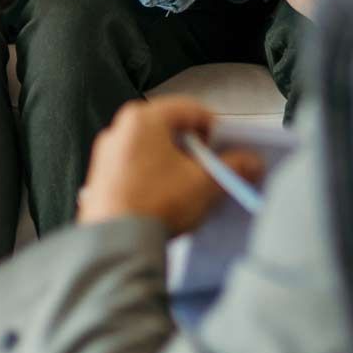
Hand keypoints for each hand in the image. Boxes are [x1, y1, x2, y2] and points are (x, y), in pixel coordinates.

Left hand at [77, 96, 267, 235]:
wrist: (119, 243)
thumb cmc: (155, 206)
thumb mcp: (204, 184)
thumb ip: (232, 167)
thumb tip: (251, 162)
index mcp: (144, 118)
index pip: (191, 110)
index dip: (215, 129)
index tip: (224, 149)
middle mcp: (120, 128)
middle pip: (169, 128)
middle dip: (193, 148)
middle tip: (208, 169)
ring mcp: (107, 152)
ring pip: (151, 147)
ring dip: (174, 162)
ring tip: (188, 187)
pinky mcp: (101, 175)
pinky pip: (134, 165)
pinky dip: (153, 175)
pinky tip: (165, 198)